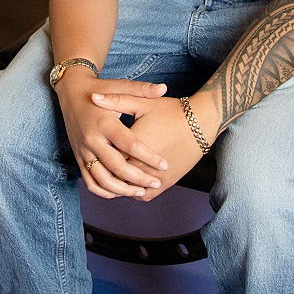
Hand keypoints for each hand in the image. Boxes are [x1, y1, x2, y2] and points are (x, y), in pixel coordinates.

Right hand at [56, 75, 169, 199]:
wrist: (71, 92)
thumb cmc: (99, 88)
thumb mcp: (118, 85)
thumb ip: (141, 89)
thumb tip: (164, 88)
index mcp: (104, 123)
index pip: (129, 144)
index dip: (148, 157)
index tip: (164, 165)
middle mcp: (91, 139)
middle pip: (116, 166)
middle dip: (138, 178)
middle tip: (156, 183)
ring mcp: (83, 151)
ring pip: (102, 179)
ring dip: (122, 189)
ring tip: (141, 191)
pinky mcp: (78, 157)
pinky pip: (90, 181)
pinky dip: (105, 191)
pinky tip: (121, 192)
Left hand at [90, 92, 212, 200]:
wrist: (201, 122)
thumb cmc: (170, 110)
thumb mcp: (142, 103)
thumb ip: (116, 101)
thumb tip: (93, 97)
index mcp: (131, 145)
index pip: (106, 157)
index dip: (98, 155)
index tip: (95, 150)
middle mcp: (141, 165)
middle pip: (115, 176)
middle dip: (106, 171)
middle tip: (101, 164)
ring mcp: (154, 177)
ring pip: (128, 190)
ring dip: (120, 185)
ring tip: (114, 174)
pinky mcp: (165, 183)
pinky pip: (144, 196)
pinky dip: (136, 193)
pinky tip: (131, 183)